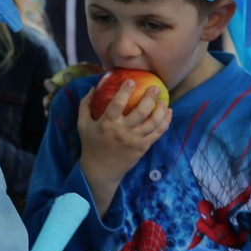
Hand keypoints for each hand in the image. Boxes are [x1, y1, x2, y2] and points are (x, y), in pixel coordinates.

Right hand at [77, 81, 170, 214]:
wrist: (101, 170)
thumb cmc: (91, 144)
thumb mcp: (82, 124)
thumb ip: (85, 105)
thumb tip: (93, 87)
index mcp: (107, 124)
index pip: (118, 104)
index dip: (125, 91)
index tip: (131, 80)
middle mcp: (123, 132)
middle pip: (141, 111)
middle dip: (150, 97)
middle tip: (155, 88)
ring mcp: (135, 140)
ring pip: (154, 122)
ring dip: (161, 109)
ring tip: (163, 100)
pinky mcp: (143, 147)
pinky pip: (158, 132)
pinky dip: (165, 121)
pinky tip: (168, 112)